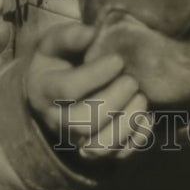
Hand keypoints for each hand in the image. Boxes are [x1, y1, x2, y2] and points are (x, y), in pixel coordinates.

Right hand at [25, 22, 148, 161]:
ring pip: (100, 147)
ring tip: (141, 98)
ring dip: (126, 123)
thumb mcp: (56, 42)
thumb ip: (71, 36)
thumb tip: (93, 33)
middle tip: (131, 80)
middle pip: (84, 123)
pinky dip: (137, 139)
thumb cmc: (59, 59)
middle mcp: (57, 121)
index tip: (118, 59)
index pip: (68, 89)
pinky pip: (118, 156)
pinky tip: (145, 116)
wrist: (54, 89)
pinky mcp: (97, 151)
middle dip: (114, 100)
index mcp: (44, 90)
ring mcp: (76, 140)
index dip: (96, 75)